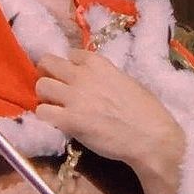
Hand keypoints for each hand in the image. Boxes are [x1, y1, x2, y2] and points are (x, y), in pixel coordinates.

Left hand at [34, 49, 184, 172]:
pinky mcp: (69, 120)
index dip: (70, 66)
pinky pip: (42, 112)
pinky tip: (56, 122)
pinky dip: (46, 117)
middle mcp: (81, 75)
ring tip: (54, 106)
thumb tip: (93, 78)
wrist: (153, 139)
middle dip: (48, 73)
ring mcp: (73, 97)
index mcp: (97, 63)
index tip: (74, 77)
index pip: (70, 54)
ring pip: (41, 86)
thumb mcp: (125, 79)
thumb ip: (103, 74)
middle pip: (47, 62)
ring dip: (45, 96)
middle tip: (55, 88)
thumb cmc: (147, 111)